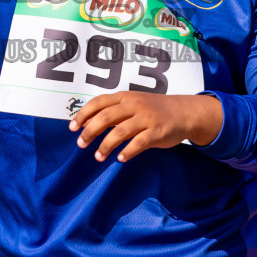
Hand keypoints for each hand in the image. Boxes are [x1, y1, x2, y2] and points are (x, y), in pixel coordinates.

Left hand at [69, 93, 222, 163]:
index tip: (72, 128)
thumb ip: (114, 112)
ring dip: (106, 145)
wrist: (184, 112)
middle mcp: (134, 105)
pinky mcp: (157, 131)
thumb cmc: (154, 110)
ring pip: (120, 131)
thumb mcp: (133, 105)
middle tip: (81, 144)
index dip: (83, 114)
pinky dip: (128, 151)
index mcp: (125, 97)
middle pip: (106, 117)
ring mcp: (146, 118)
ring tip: (98, 157)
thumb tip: (88, 123)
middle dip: (90, 131)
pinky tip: (120, 159)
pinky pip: (139, 143)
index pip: (99, 102)